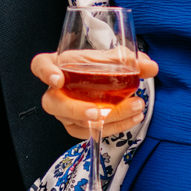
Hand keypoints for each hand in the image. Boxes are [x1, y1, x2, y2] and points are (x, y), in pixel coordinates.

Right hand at [31, 50, 157, 141]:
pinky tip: (133, 118)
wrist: (94, 81)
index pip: (40, 66)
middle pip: (54, 104)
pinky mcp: (76, 126)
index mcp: (55, 66)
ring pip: (76, 122)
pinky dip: (115, 126)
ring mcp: (63, 112)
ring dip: (107, 118)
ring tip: (133, 108)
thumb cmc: (92, 67)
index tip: (58, 78)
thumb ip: (128, 60)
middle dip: (77, 110)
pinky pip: (91, 132)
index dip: (45, 73)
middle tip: (98, 111)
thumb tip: (151, 66)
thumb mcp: (107, 59)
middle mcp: (54, 91)